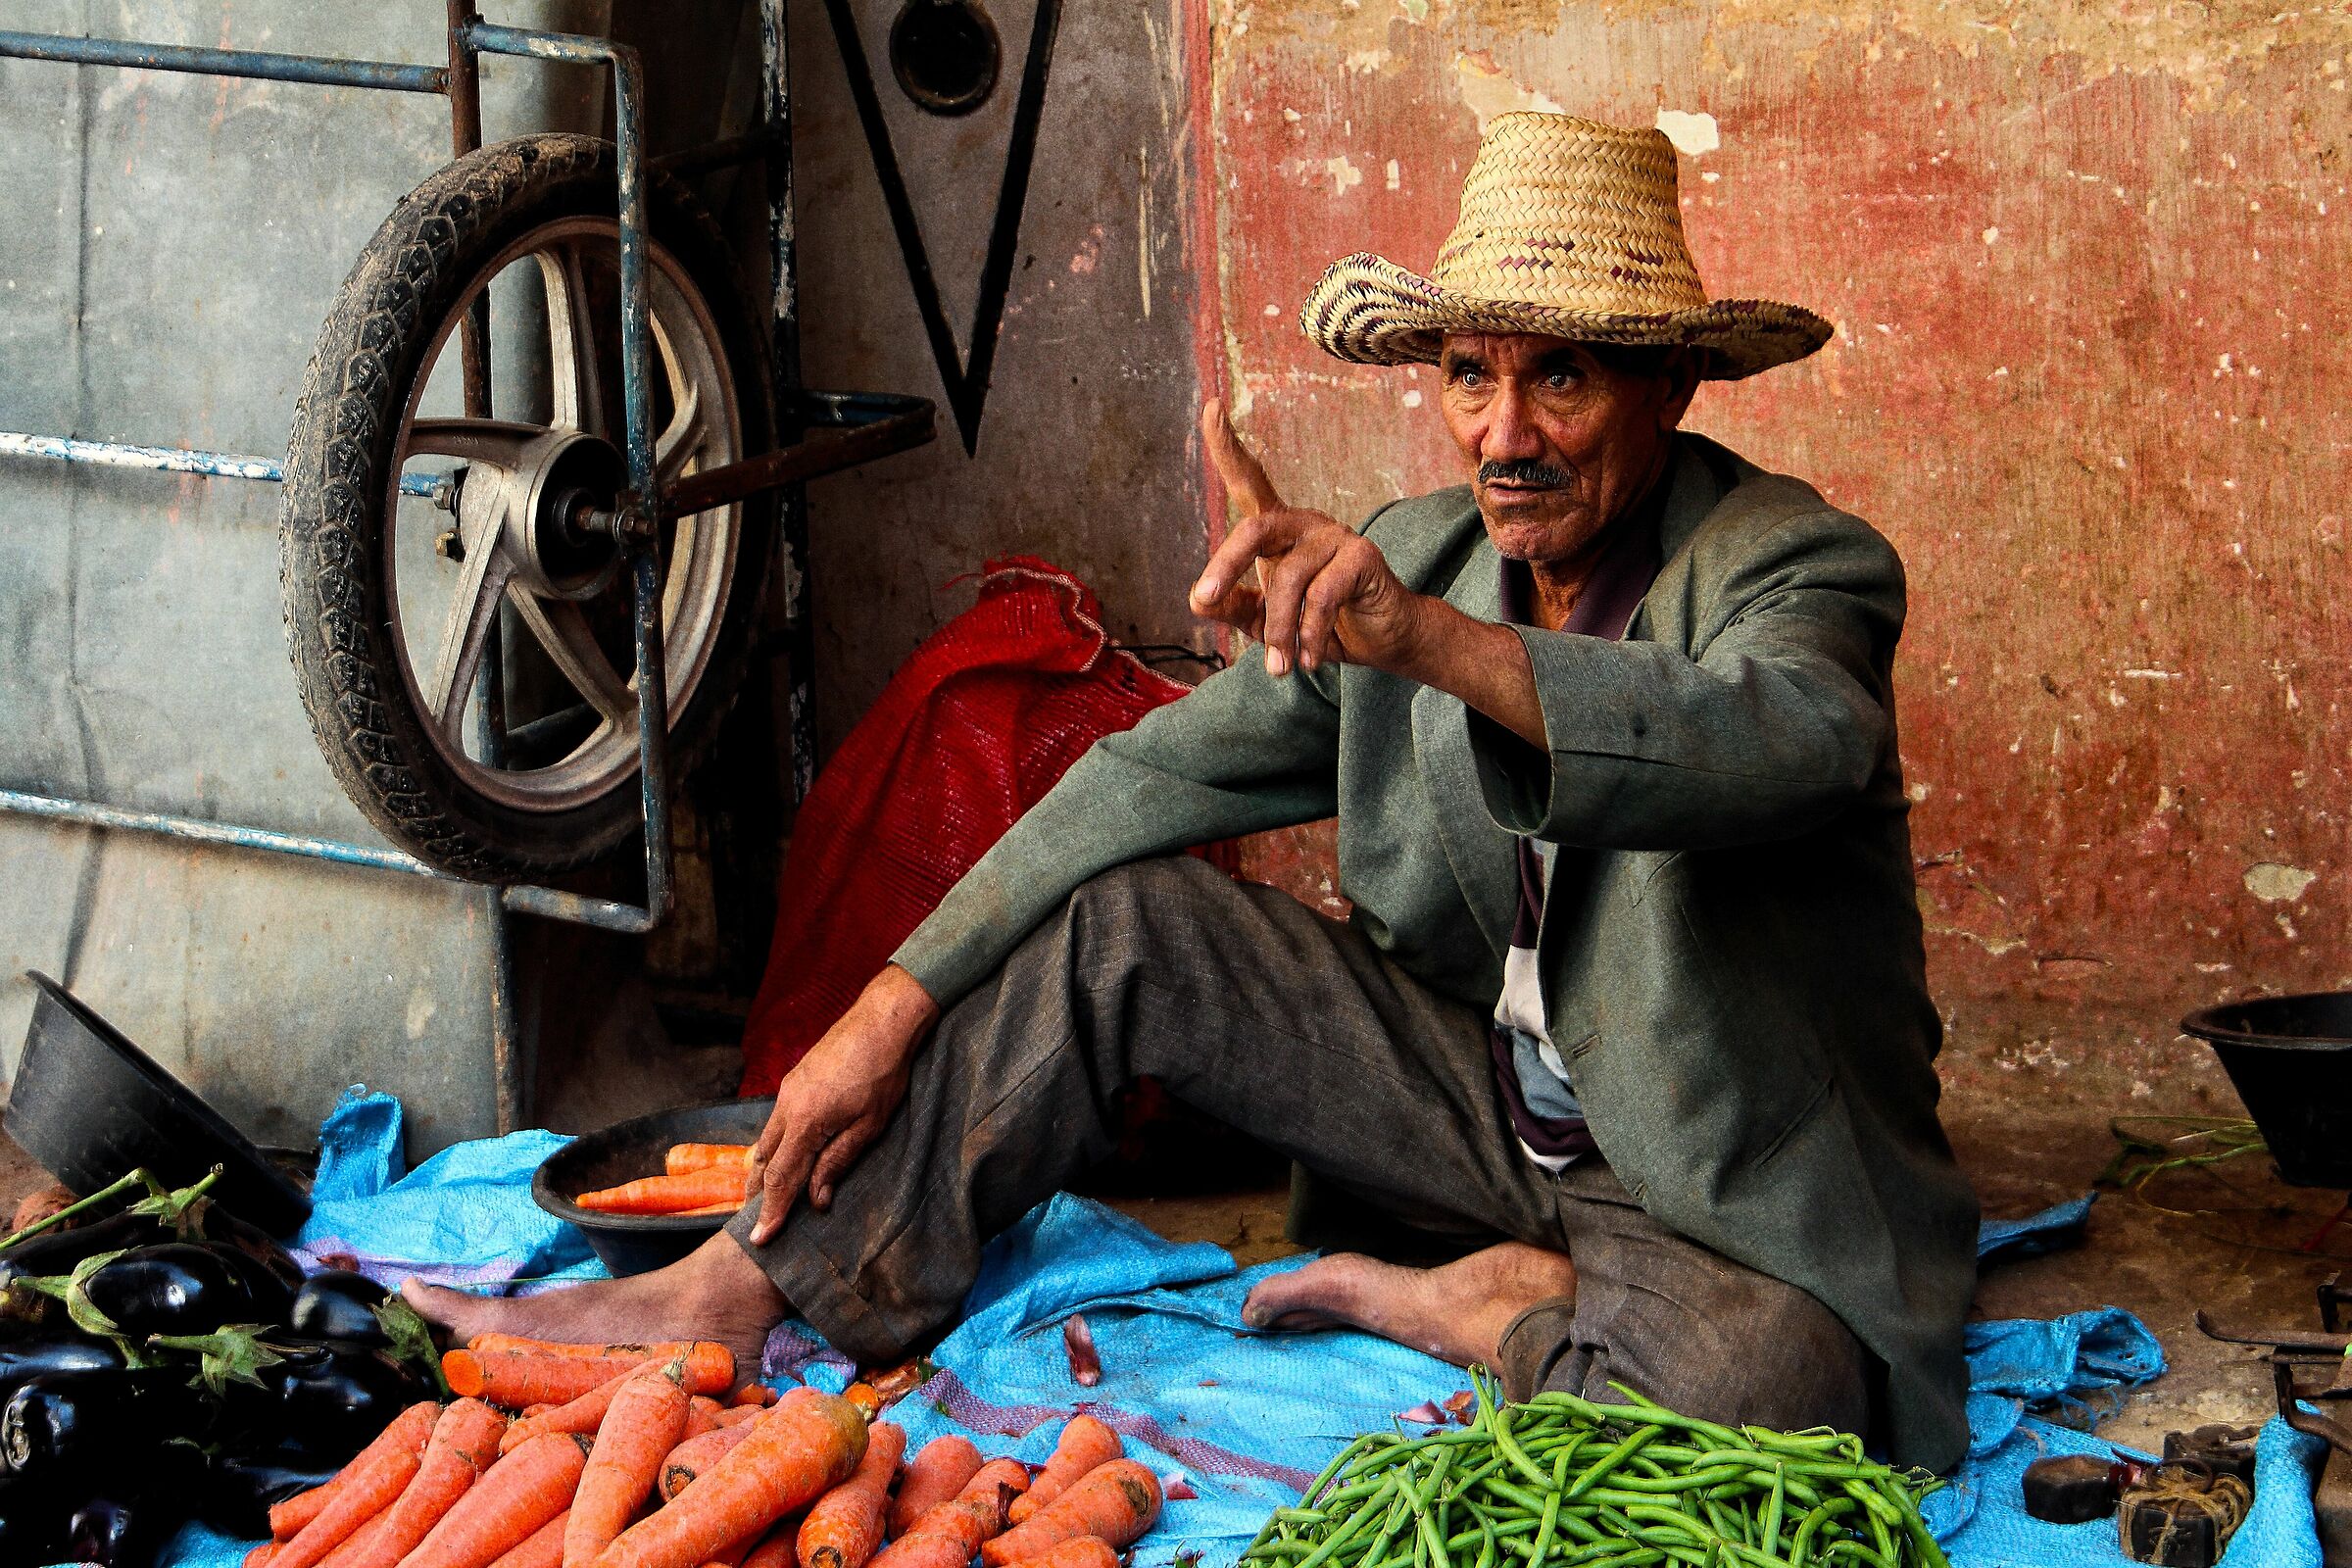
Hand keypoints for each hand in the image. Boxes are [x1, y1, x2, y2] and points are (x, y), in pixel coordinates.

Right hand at [746, 965, 939, 1244]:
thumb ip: (838, 1162)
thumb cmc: (883, 1074)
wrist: (881, 1021)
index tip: (760, 1239)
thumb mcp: (868, 1126)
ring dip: (763, 1171)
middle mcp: (787, 1107)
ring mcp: (787, 1092)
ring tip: (760, 1197)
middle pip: (764, 1161)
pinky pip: (775, 1123)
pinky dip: (773, 1147)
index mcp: (806, 1123)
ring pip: (766, 1141)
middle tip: (754, 1224)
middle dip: (758, 1195)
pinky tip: (779, 1157)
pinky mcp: (794, 1082)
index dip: (772, 1211)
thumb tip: (817, 1200)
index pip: (782, 1178)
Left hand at [1191, 399, 1426, 677]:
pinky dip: (1309, 634)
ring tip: (1278, 667)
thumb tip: (1198, 598)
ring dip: (1278, 629)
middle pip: (1254, 527)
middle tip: (1205, 598)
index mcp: (1278, 531)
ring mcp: (1335, 535)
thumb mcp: (1266, 621)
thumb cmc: (1319, 624)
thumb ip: (1235, 607)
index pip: (1250, 481)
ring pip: (1287, 580)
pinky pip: (1322, 597)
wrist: (1383, 642)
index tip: (1210, 407)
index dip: (1228, 446)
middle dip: (1226, 564)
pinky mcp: (1362, 556)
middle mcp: (1304, 523)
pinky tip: (1310, 658)